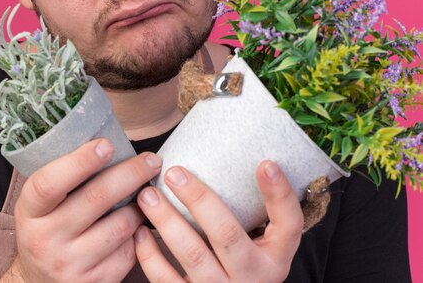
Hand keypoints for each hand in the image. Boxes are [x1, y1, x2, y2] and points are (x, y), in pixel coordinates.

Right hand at [8, 138, 161, 281]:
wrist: (40, 282)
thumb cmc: (47, 228)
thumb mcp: (41, 204)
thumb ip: (63, 178)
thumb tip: (105, 141)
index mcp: (29, 212)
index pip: (50, 183)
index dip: (79, 161)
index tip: (107, 145)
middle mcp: (45, 240)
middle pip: (95, 198)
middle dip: (131, 173)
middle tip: (151, 159)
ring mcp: (69, 265)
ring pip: (120, 224)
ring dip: (140, 204)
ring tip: (146, 193)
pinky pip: (129, 251)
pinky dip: (138, 233)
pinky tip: (137, 224)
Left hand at [134, 161, 303, 281]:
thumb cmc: (240, 266)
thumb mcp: (259, 244)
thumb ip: (254, 212)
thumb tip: (244, 158)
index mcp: (275, 258)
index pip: (289, 224)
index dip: (279, 194)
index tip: (265, 163)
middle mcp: (252, 277)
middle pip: (226, 234)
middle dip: (198, 200)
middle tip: (173, 172)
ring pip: (192, 254)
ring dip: (166, 221)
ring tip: (147, 195)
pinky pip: (166, 280)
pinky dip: (149, 254)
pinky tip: (139, 230)